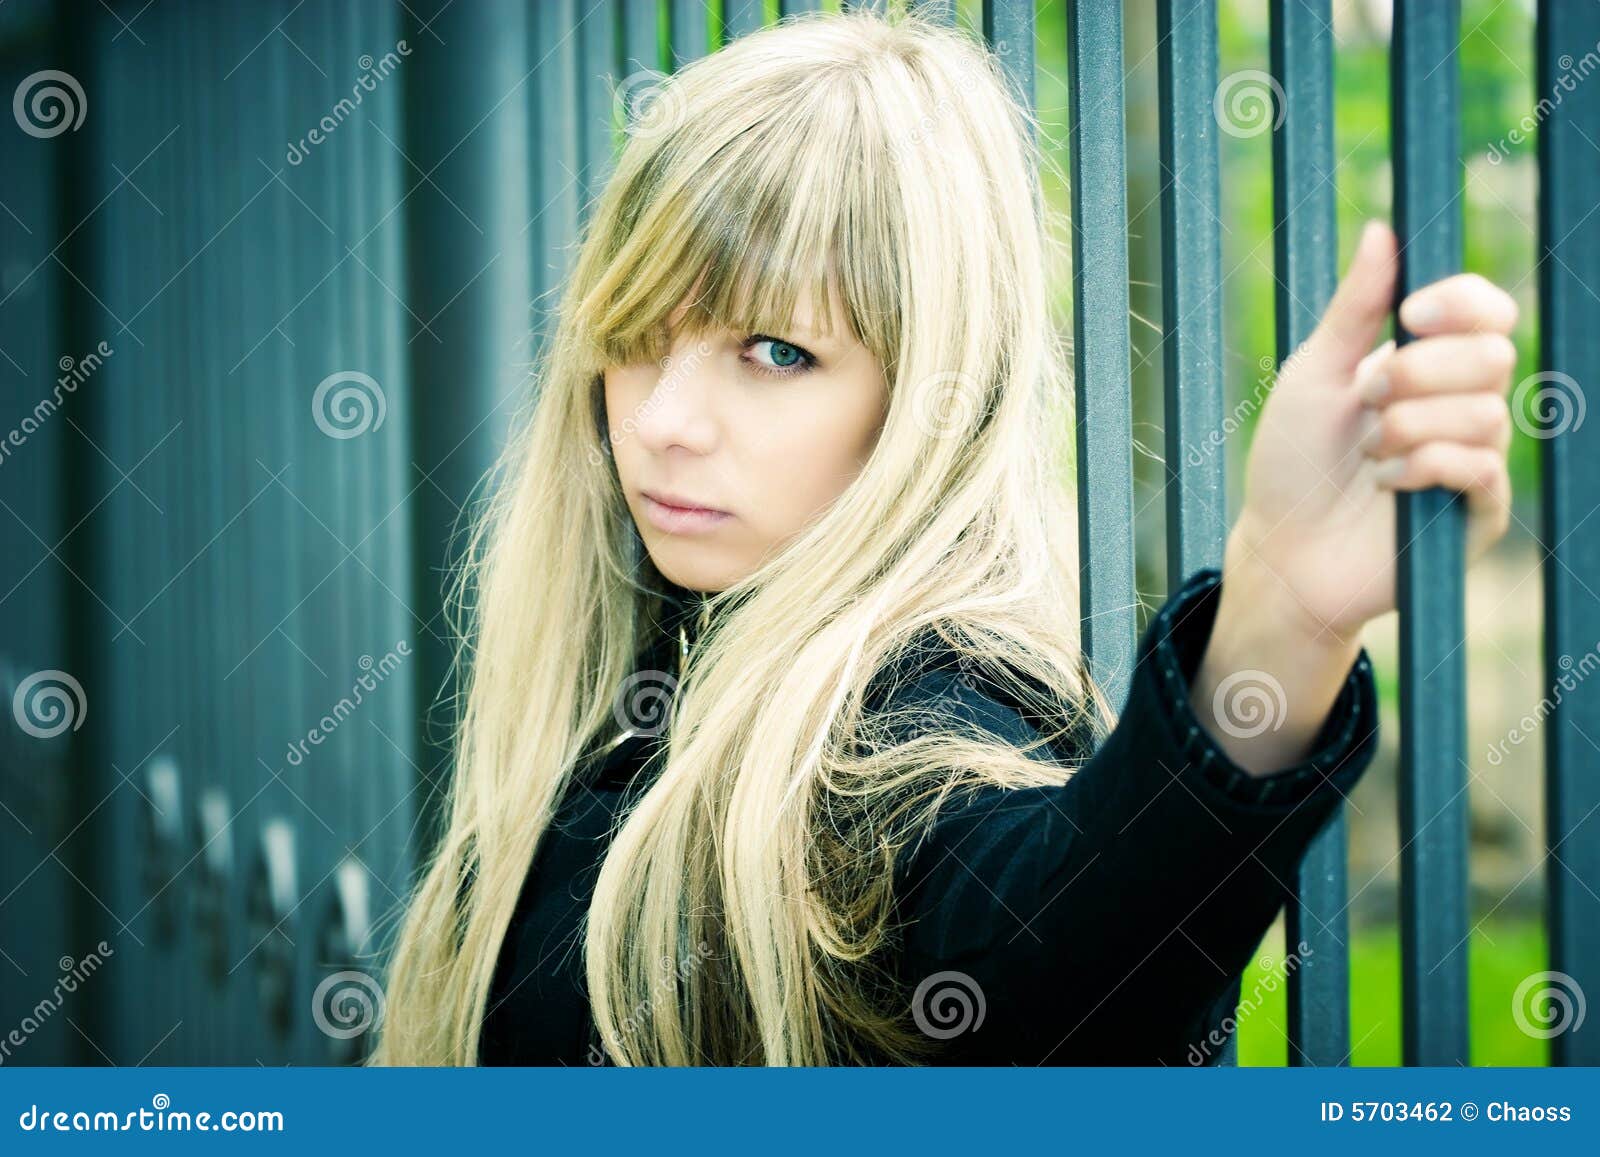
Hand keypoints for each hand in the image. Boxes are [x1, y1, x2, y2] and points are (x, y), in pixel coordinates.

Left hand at [1225, 218, 1517, 646]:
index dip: (1462, 301)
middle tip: (1368, 398)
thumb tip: (1383, 229)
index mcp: (1428, 364)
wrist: (1280, 548)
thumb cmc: (1291, 462)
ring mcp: (1475, 459)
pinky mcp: (1477, 513)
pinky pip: (1481, 466)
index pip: (1488, 310)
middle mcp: (1462, 405)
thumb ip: (1354, 307)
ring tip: (1369, 453)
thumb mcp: (1314, 373)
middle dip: (1420, 370)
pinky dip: (1425, 465)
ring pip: (1486, 411)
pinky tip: (1388, 482)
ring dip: (1410, 426)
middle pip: (1494, 352)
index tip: (1409, 314)